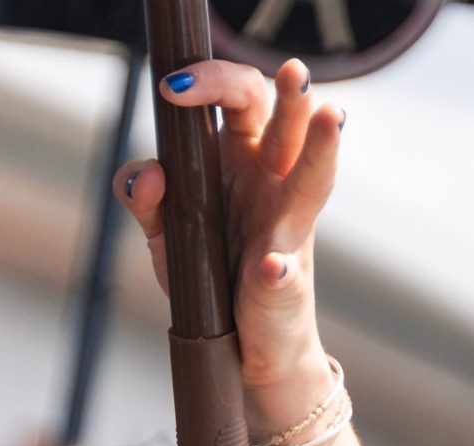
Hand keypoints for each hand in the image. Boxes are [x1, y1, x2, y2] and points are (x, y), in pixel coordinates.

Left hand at [116, 58, 342, 396]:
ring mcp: (285, 228)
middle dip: (289, 93)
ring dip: (321, 148)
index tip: (174, 87)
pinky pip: (282, 271)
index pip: (242, 98)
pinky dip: (276, 271)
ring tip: (330, 118)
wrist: (240, 346)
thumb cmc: (208, 277)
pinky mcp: (283, 281)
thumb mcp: (164, 233)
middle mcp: (272, 182)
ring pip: (312, 178)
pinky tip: (270, 269)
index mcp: (242, 158)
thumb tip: (149, 176)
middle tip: (291, 71)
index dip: (214, 81)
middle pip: (287, 121)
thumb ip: (144, 198)